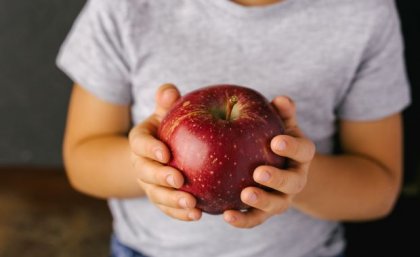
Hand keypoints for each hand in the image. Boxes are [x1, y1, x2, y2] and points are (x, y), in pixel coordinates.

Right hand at [129, 84, 201, 220]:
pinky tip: (198, 215)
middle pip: (145, 173)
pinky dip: (180, 214)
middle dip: (160, 178)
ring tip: (192, 205)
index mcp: (140, 141)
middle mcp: (141, 164)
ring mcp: (150, 184)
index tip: (165, 153)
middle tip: (179, 180)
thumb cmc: (169, 127)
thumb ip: (166, 102)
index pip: (139, 144)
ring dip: (172, 201)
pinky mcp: (162, 199)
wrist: (162, 152)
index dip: (150, 149)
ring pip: (156, 195)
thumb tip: (169, 90)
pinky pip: (168, 209)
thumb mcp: (166, 112)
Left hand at [223, 96, 314, 227]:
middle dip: (277, 178)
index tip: (276, 142)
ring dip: (262, 202)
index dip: (292, 147)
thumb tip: (281, 99)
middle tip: (259, 173)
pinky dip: (243, 219)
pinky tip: (226, 215)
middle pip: (292, 183)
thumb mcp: (282, 125)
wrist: (280, 171)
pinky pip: (255, 218)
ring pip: (276, 205)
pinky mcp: (265, 212)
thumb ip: (282, 113)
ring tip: (244, 196)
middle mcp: (295, 180)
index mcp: (301, 156)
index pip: (303, 151)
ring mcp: (281, 198)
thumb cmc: (275, 141)